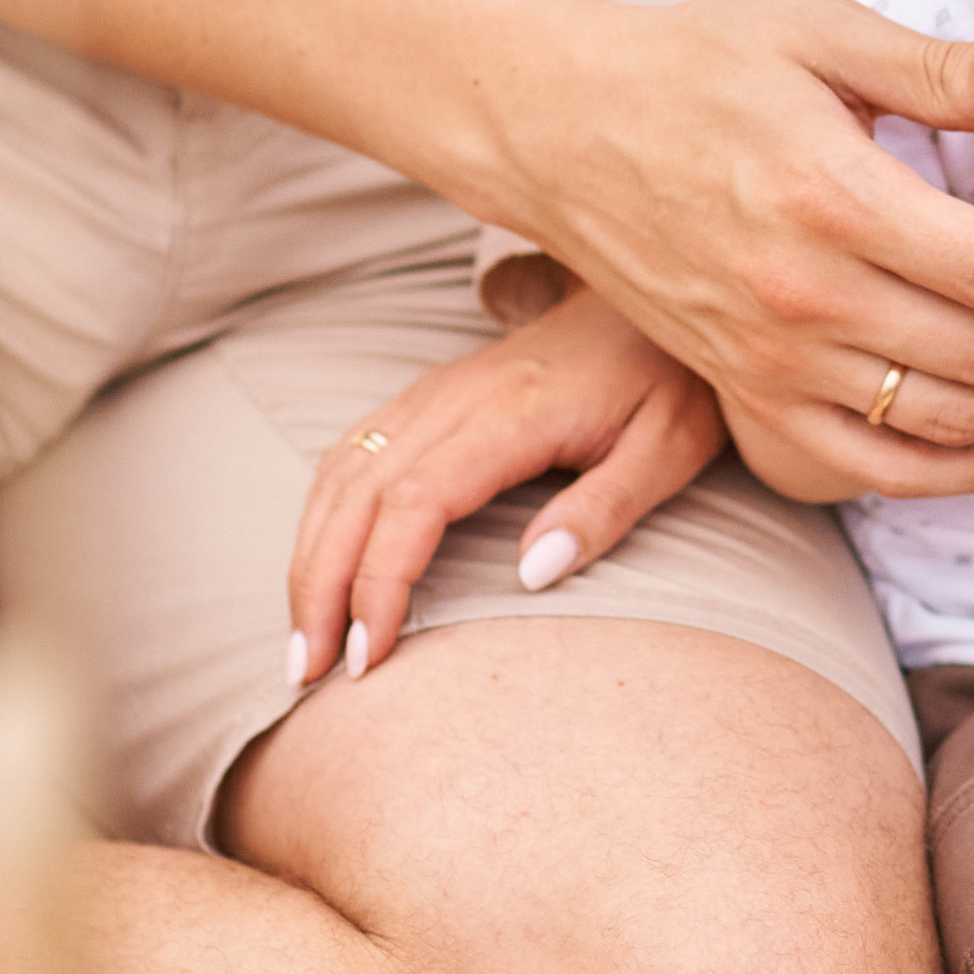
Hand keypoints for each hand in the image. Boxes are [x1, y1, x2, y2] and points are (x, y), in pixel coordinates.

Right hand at [287, 284, 724, 679]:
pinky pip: (354, 451)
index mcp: (513, 411)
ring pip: (343, 472)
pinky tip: (319, 567)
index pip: (416, 500)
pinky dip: (323, 515)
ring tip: (303, 642)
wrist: (652, 299)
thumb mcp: (670, 447)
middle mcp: (459, 395)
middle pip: (359, 493)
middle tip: (307, 673)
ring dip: (310, 556)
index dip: (380, 580)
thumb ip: (607, 510)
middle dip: (320, 586)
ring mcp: (437, 391)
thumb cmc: (670, 378)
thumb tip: (532, 575)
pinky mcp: (430, 396)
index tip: (370, 654)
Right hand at [486, 0, 973, 504]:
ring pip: (942, 422)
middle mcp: (804, 295)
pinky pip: (867, 468)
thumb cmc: (697, 64)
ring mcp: (770, 358)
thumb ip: (935, 64)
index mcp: (836, 196)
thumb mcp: (817, 32)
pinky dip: (954, 471)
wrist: (560, 128)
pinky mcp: (744, 392)